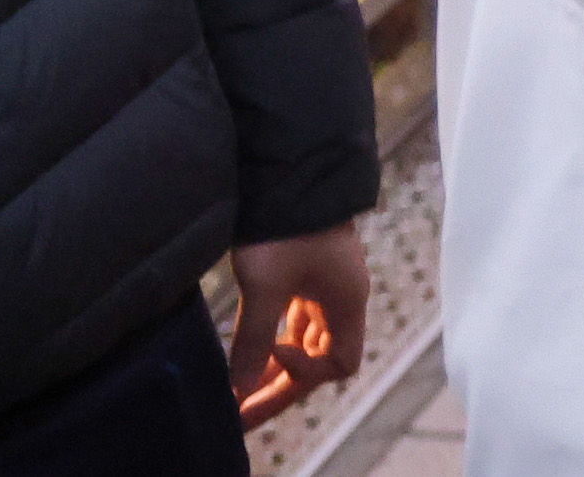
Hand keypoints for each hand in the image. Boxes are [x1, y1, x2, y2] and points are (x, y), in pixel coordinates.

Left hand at [228, 223, 368, 429]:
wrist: (294, 169)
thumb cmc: (287, 227)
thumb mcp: (266, 287)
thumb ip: (254, 340)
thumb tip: (238, 389)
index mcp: (346, 302)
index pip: (340, 363)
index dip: (304, 372)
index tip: (272, 353)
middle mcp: (342, 297)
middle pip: (320, 358)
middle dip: (280, 385)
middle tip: (239, 413)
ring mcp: (326, 283)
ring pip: (307, 339)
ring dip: (276, 365)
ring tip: (238, 389)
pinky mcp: (308, 271)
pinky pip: (297, 319)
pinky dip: (275, 338)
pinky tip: (250, 346)